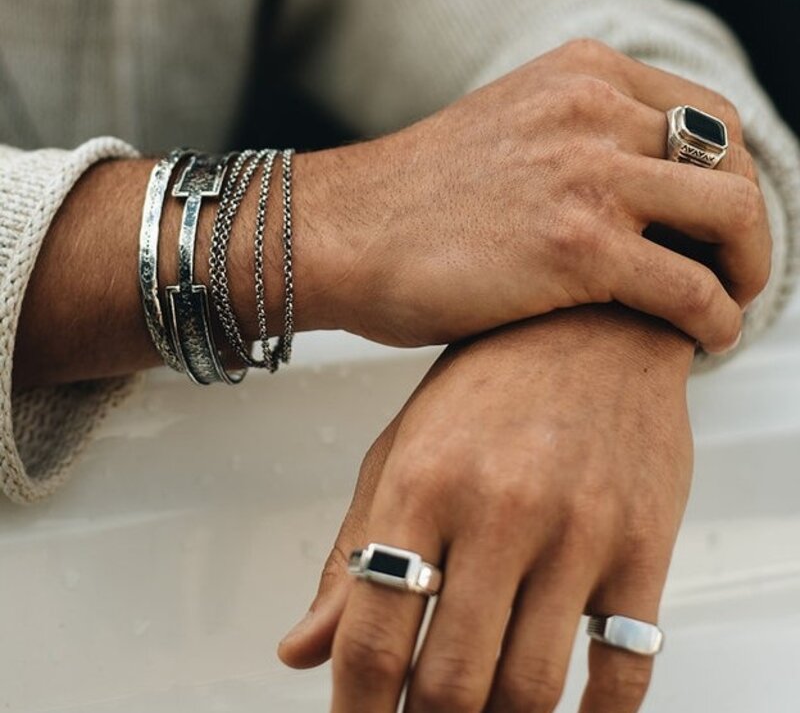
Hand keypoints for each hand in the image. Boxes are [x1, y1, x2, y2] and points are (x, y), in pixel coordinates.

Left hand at [278, 304, 694, 711]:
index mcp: (423, 481)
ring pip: (530, 690)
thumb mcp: (403, 446)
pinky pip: (624, 670)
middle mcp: (499, 507)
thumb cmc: (490, 383)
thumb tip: (301, 651)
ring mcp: (577, 529)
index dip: (355, 710)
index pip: (371, 635)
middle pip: (450, 681)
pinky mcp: (644, 544)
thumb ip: (353, 550)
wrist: (597, 323)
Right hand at [304, 38, 768, 352]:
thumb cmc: (413, 198)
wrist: (341, 232)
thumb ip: (577, 134)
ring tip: (727, 306)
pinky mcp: (577, 247)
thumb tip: (642, 186)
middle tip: (734, 270)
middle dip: (748, 224)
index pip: (707, 114)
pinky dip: (716, 320)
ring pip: (732, 215)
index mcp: (579, 73)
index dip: (731, 174)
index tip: (721, 222)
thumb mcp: (508, 127)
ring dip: (747, 269)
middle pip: (731, 159)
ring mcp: (587, 174)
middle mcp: (592, 109)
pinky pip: (691, 288)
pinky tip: (704, 341)